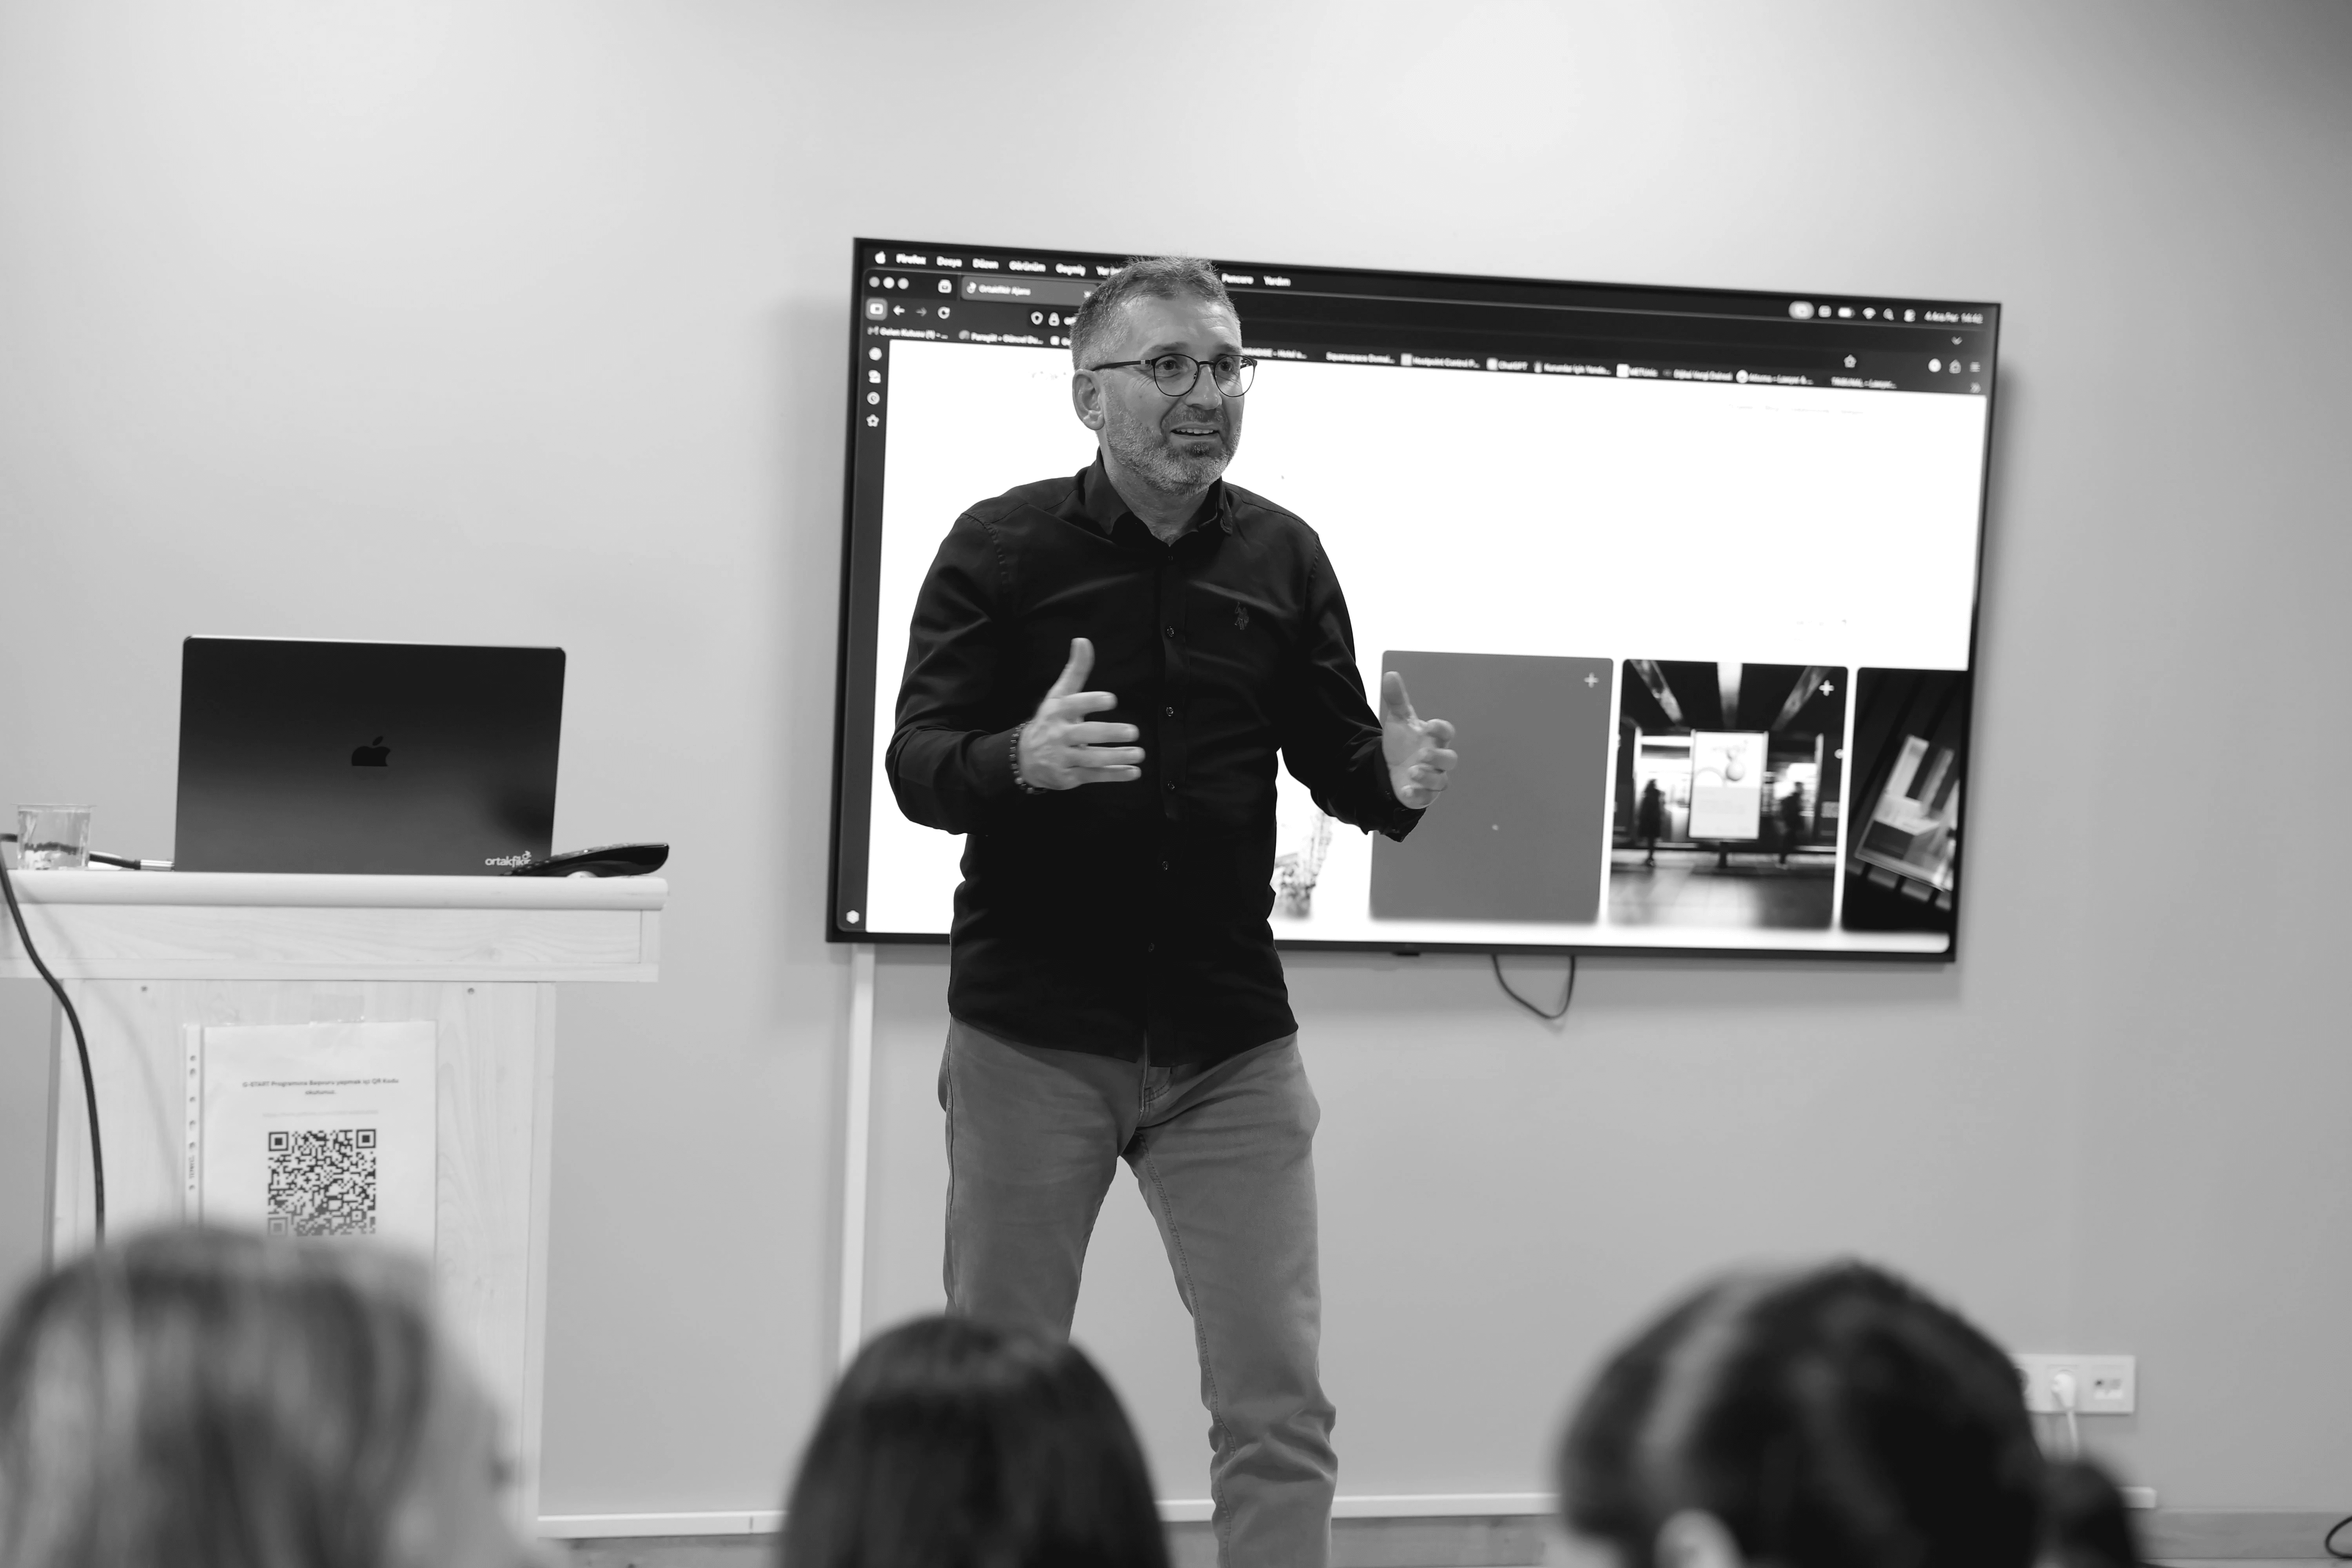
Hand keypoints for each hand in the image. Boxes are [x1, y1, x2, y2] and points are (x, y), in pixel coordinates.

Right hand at [1017, 638, 1144, 788]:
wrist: (1025, 757)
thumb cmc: (1050, 720)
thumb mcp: (1059, 695)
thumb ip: (1075, 670)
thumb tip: (1083, 640)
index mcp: (1057, 711)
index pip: (1073, 705)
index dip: (1091, 702)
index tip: (1112, 700)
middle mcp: (1058, 735)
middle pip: (1085, 734)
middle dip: (1109, 733)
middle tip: (1134, 732)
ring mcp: (1062, 758)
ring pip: (1091, 758)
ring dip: (1116, 757)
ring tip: (1139, 753)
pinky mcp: (1068, 777)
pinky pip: (1093, 776)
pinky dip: (1114, 775)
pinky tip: (1134, 772)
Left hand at [1380, 671, 1455, 808]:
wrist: (1391, 767)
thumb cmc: (1402, 743)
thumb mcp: (1398, 721)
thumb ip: (1397, 700)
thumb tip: (1390, 674)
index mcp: (1434, 739)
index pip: (1447, 733)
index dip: (1441, 729)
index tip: (1429, 725)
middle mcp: (1437, 759)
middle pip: (1450, 759)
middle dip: (1438, 757)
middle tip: (1421, 755)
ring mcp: (1432, 778)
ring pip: (1441, 781)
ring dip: (1428, 777)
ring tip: (1411, 772)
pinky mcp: (1423, 795)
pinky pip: (1427, 798)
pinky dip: (1418, 795)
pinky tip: (1405, 790)